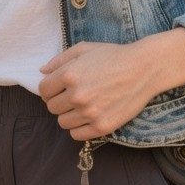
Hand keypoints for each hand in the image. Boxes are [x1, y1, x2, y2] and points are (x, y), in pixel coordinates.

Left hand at [37, 30, 184, 140]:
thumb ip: (59, 60)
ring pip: (62, 122)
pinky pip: (77, 135)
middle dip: (58, 100)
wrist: (143, 69)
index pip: (43, 90)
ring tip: (81, 105)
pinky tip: (87, 116)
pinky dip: (78, 127)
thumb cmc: (113, 56)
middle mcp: (77, 95)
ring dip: (68, 114)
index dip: (49, 88)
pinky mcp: (102, 126)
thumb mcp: (84, 49)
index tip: (58, 87)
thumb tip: (42, 72)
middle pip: (52, 107)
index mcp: (69, 74)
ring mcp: (90, 113)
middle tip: (72, 95)